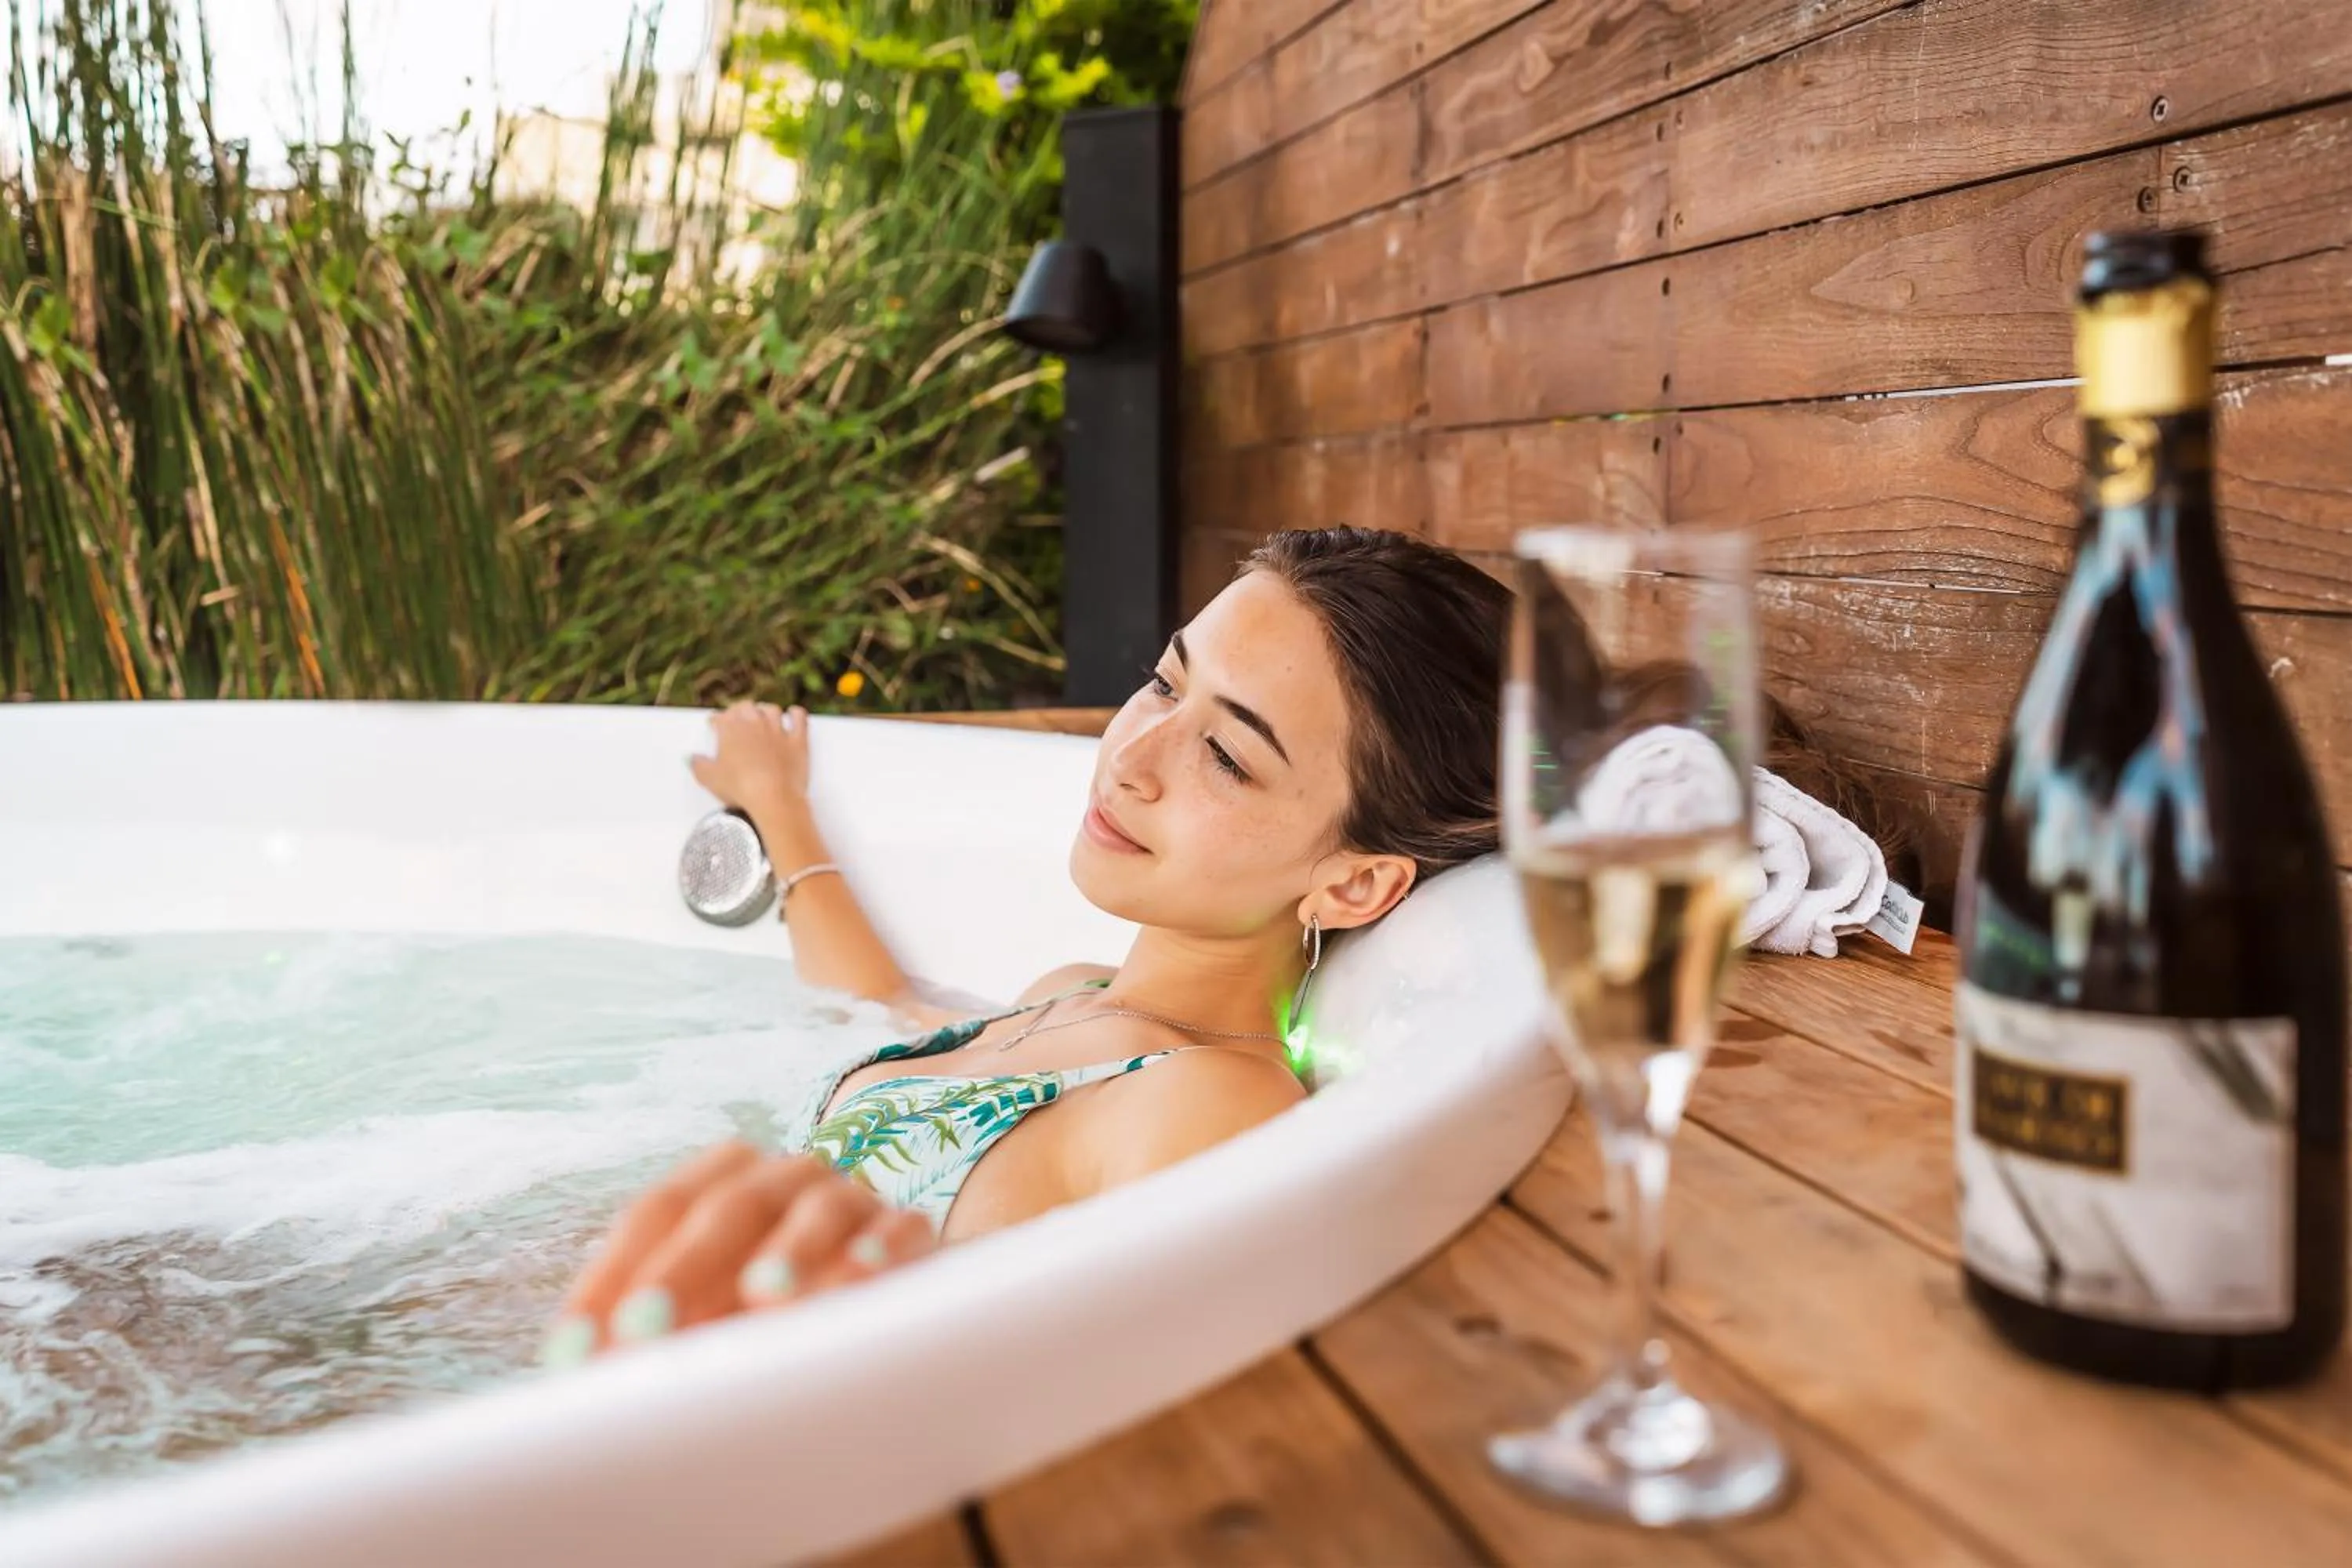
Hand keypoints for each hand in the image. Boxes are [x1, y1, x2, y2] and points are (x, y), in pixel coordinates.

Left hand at [540, 1142, 936, 1365]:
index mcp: (721, 1185)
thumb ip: (656, 1338)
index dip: (611, 1275)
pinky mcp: (910, 1231)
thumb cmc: (766, 1322)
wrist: (880, 1298)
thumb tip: (576, 1381)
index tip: (573, 1351)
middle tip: (644, 1331)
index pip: (654, 1212)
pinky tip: (861, 1280)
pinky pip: (896, 1230)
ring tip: (763, 1296)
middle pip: (727, 1208)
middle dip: (680, 1271)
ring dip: (789, 1251)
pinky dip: (877, 1250)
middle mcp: (783, 1180)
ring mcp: (850, 1200)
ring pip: (816, 1211)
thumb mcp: (706, 1322)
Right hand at [689, 700, 810, 813]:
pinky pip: (799, 718)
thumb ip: (698, 765)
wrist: (773, 797)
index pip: (721, 717)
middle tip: (736, 717)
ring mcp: (778, 730)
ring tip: (762, 715)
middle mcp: (755, 723)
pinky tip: (793, 713)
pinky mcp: (798, 740)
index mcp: (731, 729)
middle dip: (739, 711)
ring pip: (771, 709)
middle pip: (746, 707)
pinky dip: (796, 713)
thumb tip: (691, 759)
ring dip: (765, 711)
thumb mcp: (709, 779)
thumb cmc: (740, 788)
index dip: (716, 720)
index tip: (714, 723)